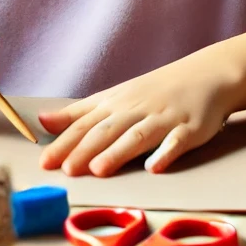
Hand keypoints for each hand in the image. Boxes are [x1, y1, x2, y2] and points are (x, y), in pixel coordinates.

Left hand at [37, 56, 235, 176]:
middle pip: (105, 131)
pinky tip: (154, 167)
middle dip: (84, 150)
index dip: (63, 142)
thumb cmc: (153, 92)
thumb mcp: (113, 98)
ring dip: (117, 152)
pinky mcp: (188, 129)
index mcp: (114, 104)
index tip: (44, 161)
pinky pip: (176, 142)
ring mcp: (162, 119)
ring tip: (98, 169)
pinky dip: (165, 153)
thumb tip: (42, 121)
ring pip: (136, 136)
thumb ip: (79, 113)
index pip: (83, 124)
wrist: (203, 75)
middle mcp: (134, 110)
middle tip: (64, 170)